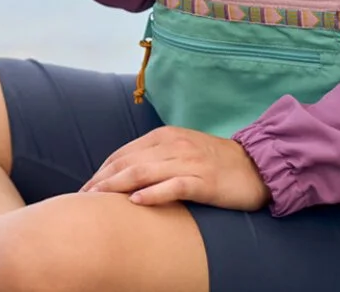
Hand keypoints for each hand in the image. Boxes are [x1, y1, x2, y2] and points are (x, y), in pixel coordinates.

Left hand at [78, 126, 270, 209]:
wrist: (256, 167)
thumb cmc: (215, 162)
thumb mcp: (181, 151)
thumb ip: (156, 157)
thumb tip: (125, 173)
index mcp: (165, 136)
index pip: (124, 153)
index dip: (102, 170)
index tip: (85, 188)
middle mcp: (173, 145)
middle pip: (128, 162)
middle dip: (102, 180)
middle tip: (82, 198)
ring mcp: (189, 162)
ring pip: (144, 172)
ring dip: (117, 185)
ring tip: (97, 199)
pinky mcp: (204, 181)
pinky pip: (174, 186)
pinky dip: (153, 194)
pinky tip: (136, 202)